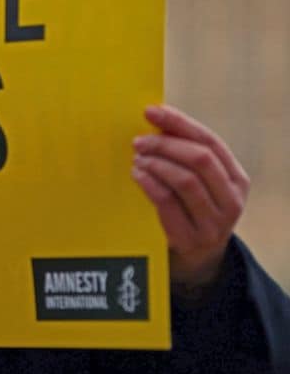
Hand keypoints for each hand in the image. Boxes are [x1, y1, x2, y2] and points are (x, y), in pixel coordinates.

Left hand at [131, 104, 249, 294]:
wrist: (197, 262)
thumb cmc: (191, 211)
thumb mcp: (198, 184)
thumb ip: (184, 156)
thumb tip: (154, 119)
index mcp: (237, 179)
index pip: (209, 141)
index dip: (179, 123)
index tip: (151, 111)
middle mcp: (232, 200)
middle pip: (200, 159)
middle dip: (165, 144)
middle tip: (138, 141)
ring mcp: (214, 223)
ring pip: (185, 180)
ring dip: (156, 163)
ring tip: (137, 158)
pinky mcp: (191, 239)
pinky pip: (168, 203)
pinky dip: (149, 184)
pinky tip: (137, 175)